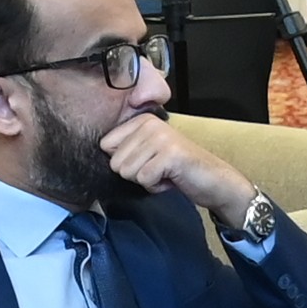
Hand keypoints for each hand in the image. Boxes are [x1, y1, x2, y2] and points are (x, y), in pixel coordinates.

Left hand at [87, 102, 257, 225]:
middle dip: (135, 174)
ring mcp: (160, 137)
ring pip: (128, 172)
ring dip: (147, 180)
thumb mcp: (147, 153)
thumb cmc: (176, 170)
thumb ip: (125, 150)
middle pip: (115, 162)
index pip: (105, 146)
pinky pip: (144, 179)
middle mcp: (149, 124)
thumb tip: (94, 154)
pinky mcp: (170, 154)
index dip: (124, 163)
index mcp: (140, 121)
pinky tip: (171, 178)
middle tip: (158, 169)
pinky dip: (157, 186)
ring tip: (165, 172)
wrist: (212, 180)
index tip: (146, 161)